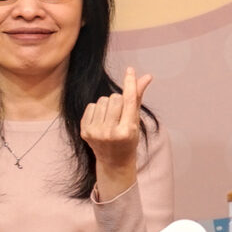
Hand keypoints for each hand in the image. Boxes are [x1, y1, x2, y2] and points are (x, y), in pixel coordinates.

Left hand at [81, 68, 153, 198]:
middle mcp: (110, 132)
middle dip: (119, 101)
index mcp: (127, 131)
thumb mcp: (136, 121)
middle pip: (114, 97)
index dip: (130, 83)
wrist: (114, 162)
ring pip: (102, 100)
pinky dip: (97, 110)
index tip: (129, 70)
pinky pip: (91, 106)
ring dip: (107, 106)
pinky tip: (101, 122)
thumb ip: (138, 97)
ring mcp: (96, 133)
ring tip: (111, 119)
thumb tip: (146, 76)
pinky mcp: (84, 132)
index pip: (129, 100)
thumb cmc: (128, 139)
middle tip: (120, 115)